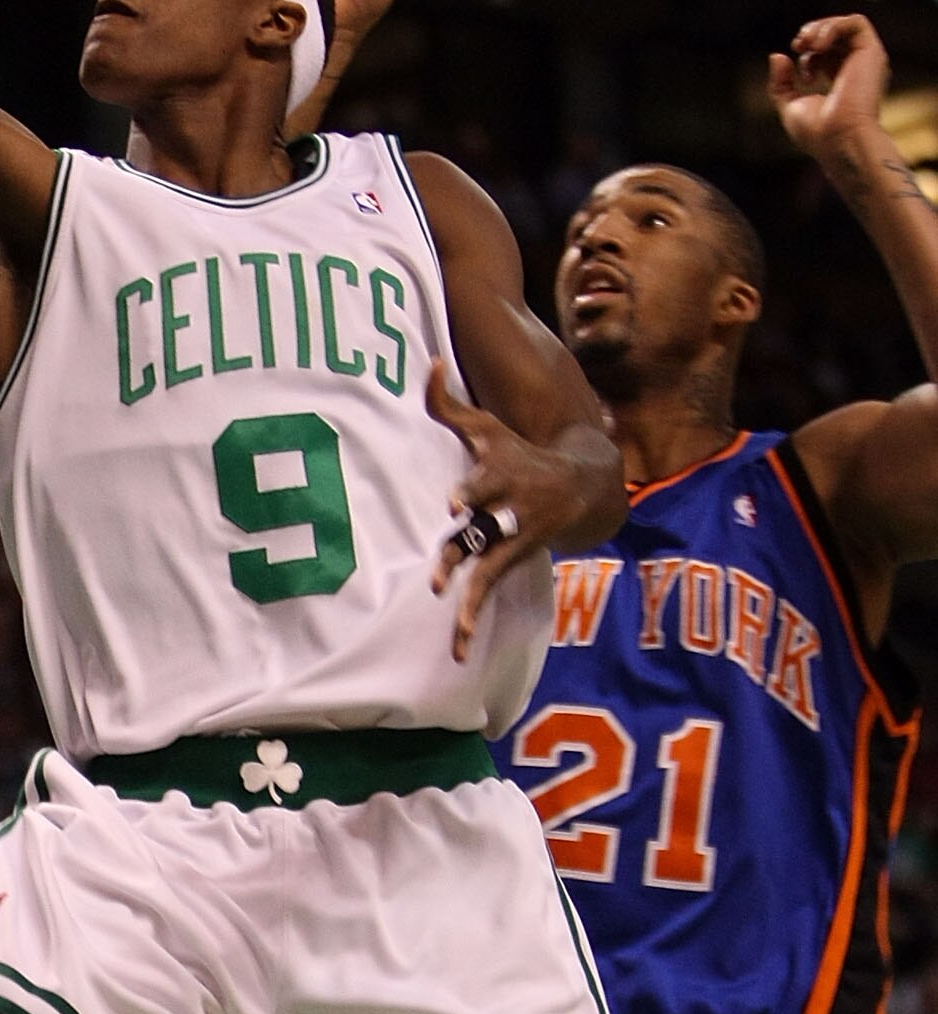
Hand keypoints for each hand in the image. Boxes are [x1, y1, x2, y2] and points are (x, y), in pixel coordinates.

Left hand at [426, 361, 581, 659]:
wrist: (584, 485)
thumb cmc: (519, 452)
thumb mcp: (488, 425)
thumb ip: (449, 402)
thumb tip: (429, 363)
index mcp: (499, 473)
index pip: (484, 481)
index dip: (471, 491)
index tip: (455, 501)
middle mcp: (508, 508)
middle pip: (485, 528)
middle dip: (470, 542)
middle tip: (446, 563)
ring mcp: (512, 539)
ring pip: (487, 567)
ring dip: (470, 594)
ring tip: (452, 622)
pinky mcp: (512, 561)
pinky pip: (489, 593)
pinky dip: (473, 621)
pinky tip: (459, 651)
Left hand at [768, 15, 890, 159]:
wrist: (839, 139)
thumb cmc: (818, 133)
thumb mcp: (791, 106)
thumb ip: (781, 83)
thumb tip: (777, 55)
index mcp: (843, 82)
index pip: (826, 53)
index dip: (807, 51)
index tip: (794, 64)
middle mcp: (858, 70)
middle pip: (836, 35)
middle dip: (812, 32)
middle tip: (798, 44)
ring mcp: (866, 61)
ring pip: (846, 25)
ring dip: (820, 27)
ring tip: (806, 43)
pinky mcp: (872, 52)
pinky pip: (856, 22)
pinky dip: (832, 27)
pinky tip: (818, 45)